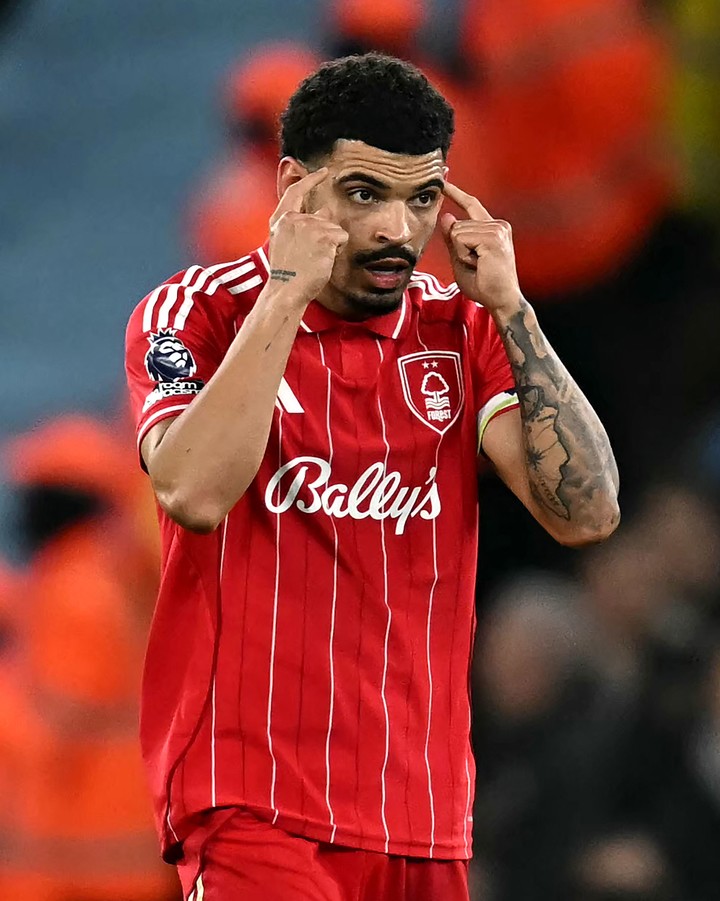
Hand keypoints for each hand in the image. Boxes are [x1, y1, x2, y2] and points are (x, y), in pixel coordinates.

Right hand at [268, 168, 348, 304]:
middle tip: (311, 256)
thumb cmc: (288, 272)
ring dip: (331, 245)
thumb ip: (301, 225)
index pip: (296, 192)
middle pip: (323, 218)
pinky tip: (324, 260)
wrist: (286, 289)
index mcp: (280, 220)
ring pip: (334, 229)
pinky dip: (337, 250)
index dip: (311, 180)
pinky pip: (342, 238)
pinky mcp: (324, 236)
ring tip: (315, 260)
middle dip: (325, 235)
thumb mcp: (286, 242)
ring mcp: (309, 226)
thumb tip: (325, 210)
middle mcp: (294, 219)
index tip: (324, 172)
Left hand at [440, 182, 521, 313]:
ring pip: (457, 232)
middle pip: (457, 224)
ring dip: (461, 253)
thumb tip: (445, 216)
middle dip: (458, 248)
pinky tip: (478, 264)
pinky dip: (463, 255)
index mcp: (493, 228)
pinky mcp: (493, 237)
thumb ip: (453, 239)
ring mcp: (497, 229)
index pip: (471, 204)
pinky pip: (460, 239)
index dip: (456, 193)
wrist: (501, 300)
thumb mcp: (461, 259)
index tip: (444, 180)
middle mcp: (497, 225)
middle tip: (476, 265)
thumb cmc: (484, 284)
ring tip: (478, 265)